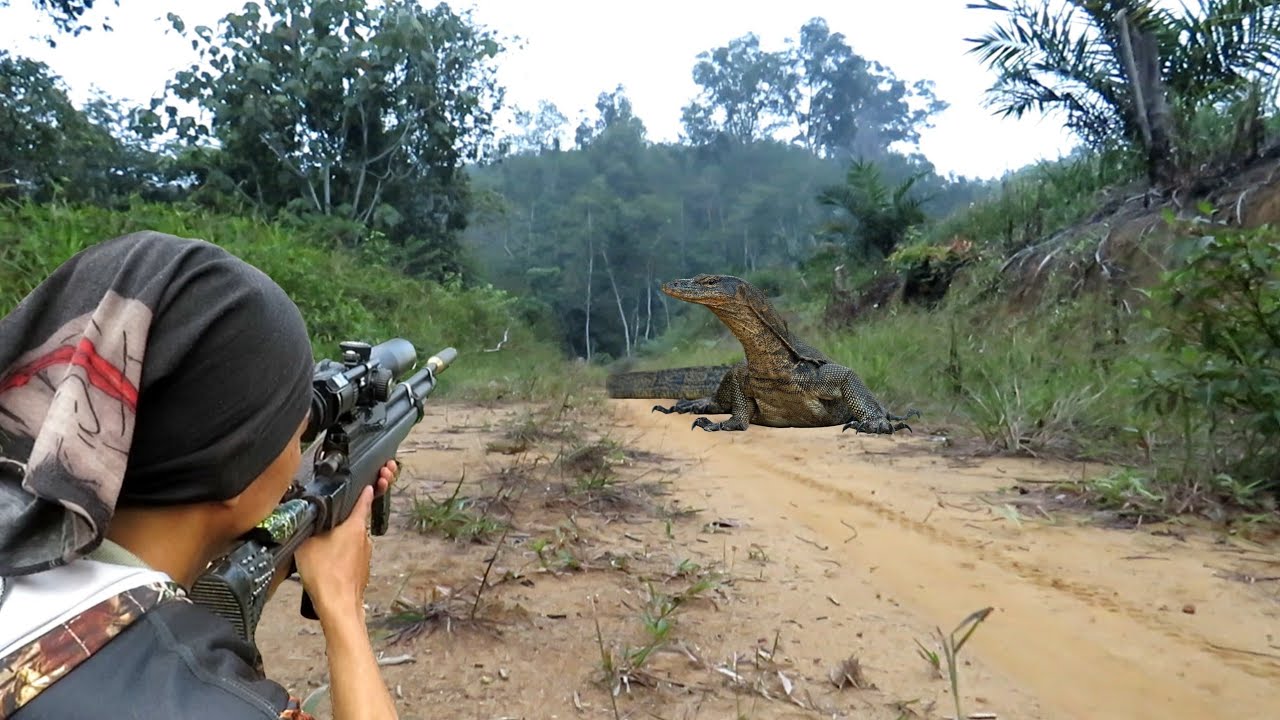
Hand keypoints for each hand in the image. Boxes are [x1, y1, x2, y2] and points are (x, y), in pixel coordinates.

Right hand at [293, 459, 397, 621]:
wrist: (339, 605)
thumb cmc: (325, 574)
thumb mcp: (306, 542)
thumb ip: (308, 526)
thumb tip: (305, 517)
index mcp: (355, 526)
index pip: (363, 501)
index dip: (363, 492)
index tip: (367, 484)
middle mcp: (365, 539)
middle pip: (354, 523)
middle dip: (342, 522)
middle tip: (324, 527)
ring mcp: (365, 556)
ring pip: (352, 542)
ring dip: (340, 542)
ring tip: (321, 551)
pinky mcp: (362, 571)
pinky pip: (351, 558)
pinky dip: (341, 558)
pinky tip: (327, 566)